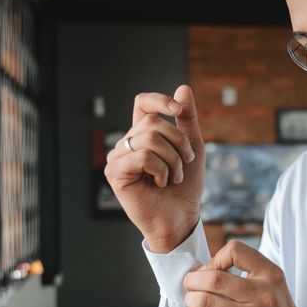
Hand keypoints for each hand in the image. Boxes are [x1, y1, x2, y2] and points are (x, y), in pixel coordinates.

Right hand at [105, 85, 204, 252]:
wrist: (181, 218)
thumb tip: (183, 88)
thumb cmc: (185, 188)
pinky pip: (142, 156)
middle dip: (178, 142)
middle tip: (185, 163)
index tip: (178, 110)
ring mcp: (118, 158)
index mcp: (142, 135)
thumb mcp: (192, 147)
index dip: (160, 100)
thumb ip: (187, 119)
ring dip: (172, 159)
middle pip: (152, 123)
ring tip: (174, 177)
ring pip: (148, 138)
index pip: (143, 103)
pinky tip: (161, 183)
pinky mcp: (115, 174)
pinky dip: (160, 169)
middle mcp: (127, 144)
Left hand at [183, 241, 306, 306]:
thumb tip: (204, 269)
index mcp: (271, 275)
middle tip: (190, 284)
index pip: (234, 250)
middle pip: (213, 278)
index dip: (215, 258)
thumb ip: (247, 272)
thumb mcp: (274, 285)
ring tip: (191, 301)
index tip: (211, 270)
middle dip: (193, 280)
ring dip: (190, 299)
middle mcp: (263, 294)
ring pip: (204, 301)